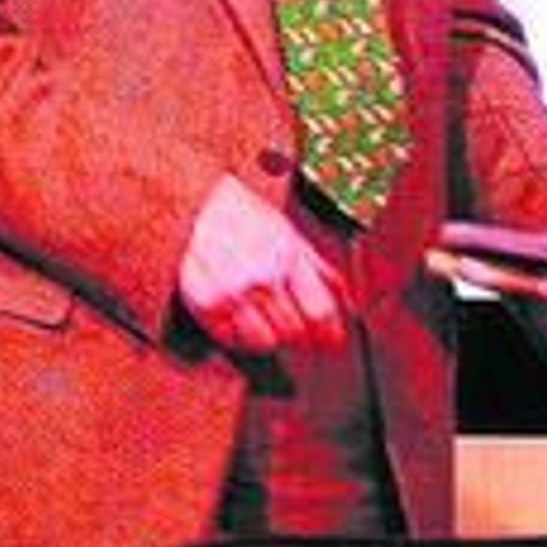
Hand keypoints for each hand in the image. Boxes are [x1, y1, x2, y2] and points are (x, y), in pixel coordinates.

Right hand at [178, 174, 350, 354]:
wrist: (196, 203)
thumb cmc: (244, 217)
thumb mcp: (290, 234)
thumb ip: (322, 271)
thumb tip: (350, 306)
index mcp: (289, 257)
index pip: (321, 313)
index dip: (331, 335)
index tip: (331, 343)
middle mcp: (263, 277)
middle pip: (295, 333)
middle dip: (299, 337)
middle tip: (291, 327)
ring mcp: (232, 292)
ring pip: (264, 343)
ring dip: (267, 337)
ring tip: (260, 316)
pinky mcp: (204, 303)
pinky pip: (231, 340)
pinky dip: (237, 335)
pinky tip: (235, 315)